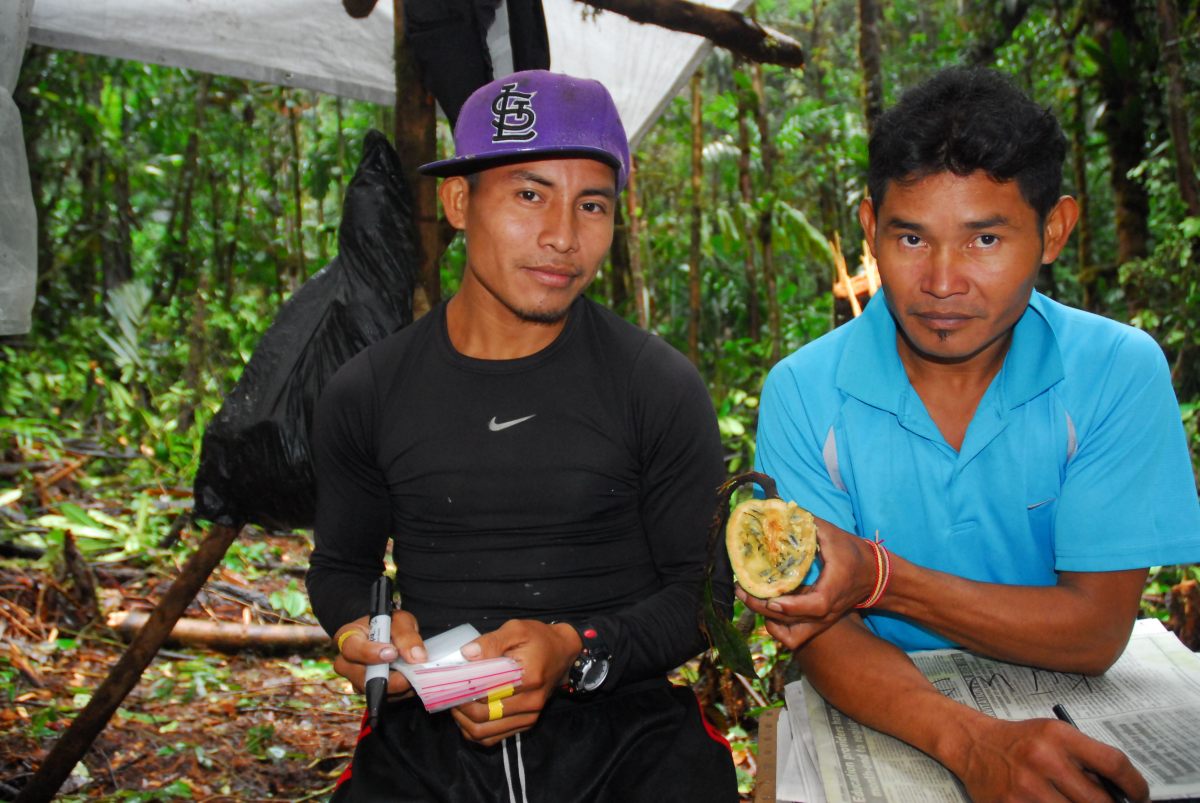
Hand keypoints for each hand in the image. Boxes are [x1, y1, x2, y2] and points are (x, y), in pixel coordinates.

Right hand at [332, 609, 426, 698]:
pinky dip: (399, 692)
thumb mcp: (401, 621)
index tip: (392, 653)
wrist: (396, 637)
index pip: (351, 648)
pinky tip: (410, 682)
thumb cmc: (392, 625)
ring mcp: (355, 678)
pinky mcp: (368, 690)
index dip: (369, 653)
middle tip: (407, 676)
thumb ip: (407, 636)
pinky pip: (382, 697)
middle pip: (357, 675)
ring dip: (395, 686)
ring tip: (413, 676)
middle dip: (385, 678)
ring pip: (371, 689)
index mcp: (348, 636)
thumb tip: (416, 658)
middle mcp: (346, 660)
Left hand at [449, 619, 580, 746]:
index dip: (462, 691)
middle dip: (459, 708)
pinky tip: (467, 716)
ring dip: (464, 723)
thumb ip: (491, 641)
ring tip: (455, 705)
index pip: (486, 693)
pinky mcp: (526, 723)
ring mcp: (529, 716)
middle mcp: (531, 702)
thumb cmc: (538, 638)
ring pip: (485, 733)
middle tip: (448, 694)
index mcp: (528, 678)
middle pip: (483, 717)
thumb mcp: (516, 629)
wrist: (562, 652)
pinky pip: (493, 738)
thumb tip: (467, 654)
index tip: (448, 684)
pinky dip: (475, 731)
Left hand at [736, 518, 876, 648]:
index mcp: (833, 589)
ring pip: (790, 635)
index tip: (771, 599)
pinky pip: (792, 638)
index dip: (792, 606)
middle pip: (793, 622)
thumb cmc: (853, 553)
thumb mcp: (832, 534)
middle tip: (741, 589)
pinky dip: (776, 628)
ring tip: (748, 597)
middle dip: (763, 608)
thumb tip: (780, 510)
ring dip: (767, 619)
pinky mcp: (816, 625)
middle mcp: (827, 612)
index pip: (815, 605)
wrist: (874, 576)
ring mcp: (821, 622)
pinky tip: (765, 608)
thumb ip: (807, 524)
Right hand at [952, 716, 1148, 802]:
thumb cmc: (1020, 742)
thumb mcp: (1054, 735)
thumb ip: (1085, 759)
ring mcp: (1026, 788)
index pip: (1113, 763)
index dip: (1136, 785)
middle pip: (1099, 800)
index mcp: (1058, 736)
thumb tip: (1121, 793)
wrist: (973, 745)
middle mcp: (1043, 760)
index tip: (1139, 796)